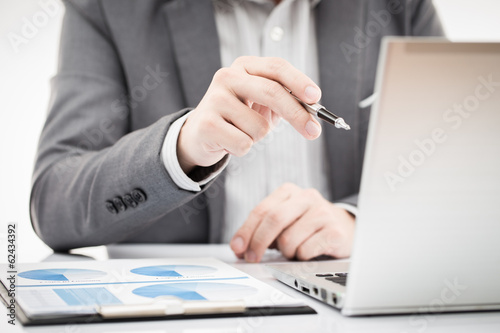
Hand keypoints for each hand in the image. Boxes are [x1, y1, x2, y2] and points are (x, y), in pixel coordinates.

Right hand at [177, 56, 322, 172]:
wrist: (200, 134)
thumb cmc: (238, 118)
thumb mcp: (263, 105)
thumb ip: (287, 103)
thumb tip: (313, 116)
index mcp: (245, 66)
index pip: (277, 68)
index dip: (299, 82)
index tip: (316, 98)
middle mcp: (227, 77)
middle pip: (272, 92)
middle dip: (297, 115)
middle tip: (314, 132)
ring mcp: (214, 99)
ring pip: (260, 126)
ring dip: (257, 137)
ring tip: (241, 132)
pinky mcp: (206, 123)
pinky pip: (244, 143)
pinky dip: (242, 149)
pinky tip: (228, 141)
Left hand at [230, 183, 355, 262]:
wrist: (345, 227)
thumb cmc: (308, 225)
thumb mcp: (284, 220)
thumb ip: (262, 229)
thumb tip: (240, 247)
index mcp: (289, 191)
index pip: (261, 210)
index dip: (246, 231)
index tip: (237, 248)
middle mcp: (306, 197)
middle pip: (274, 220)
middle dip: (258, 242)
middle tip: (252, 258)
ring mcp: (322, 212)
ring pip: (288, 239)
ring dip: (285, 252)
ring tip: (293, 250)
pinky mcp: (334, 231)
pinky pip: (305, 251)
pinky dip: (301, 257)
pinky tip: (308, 252)